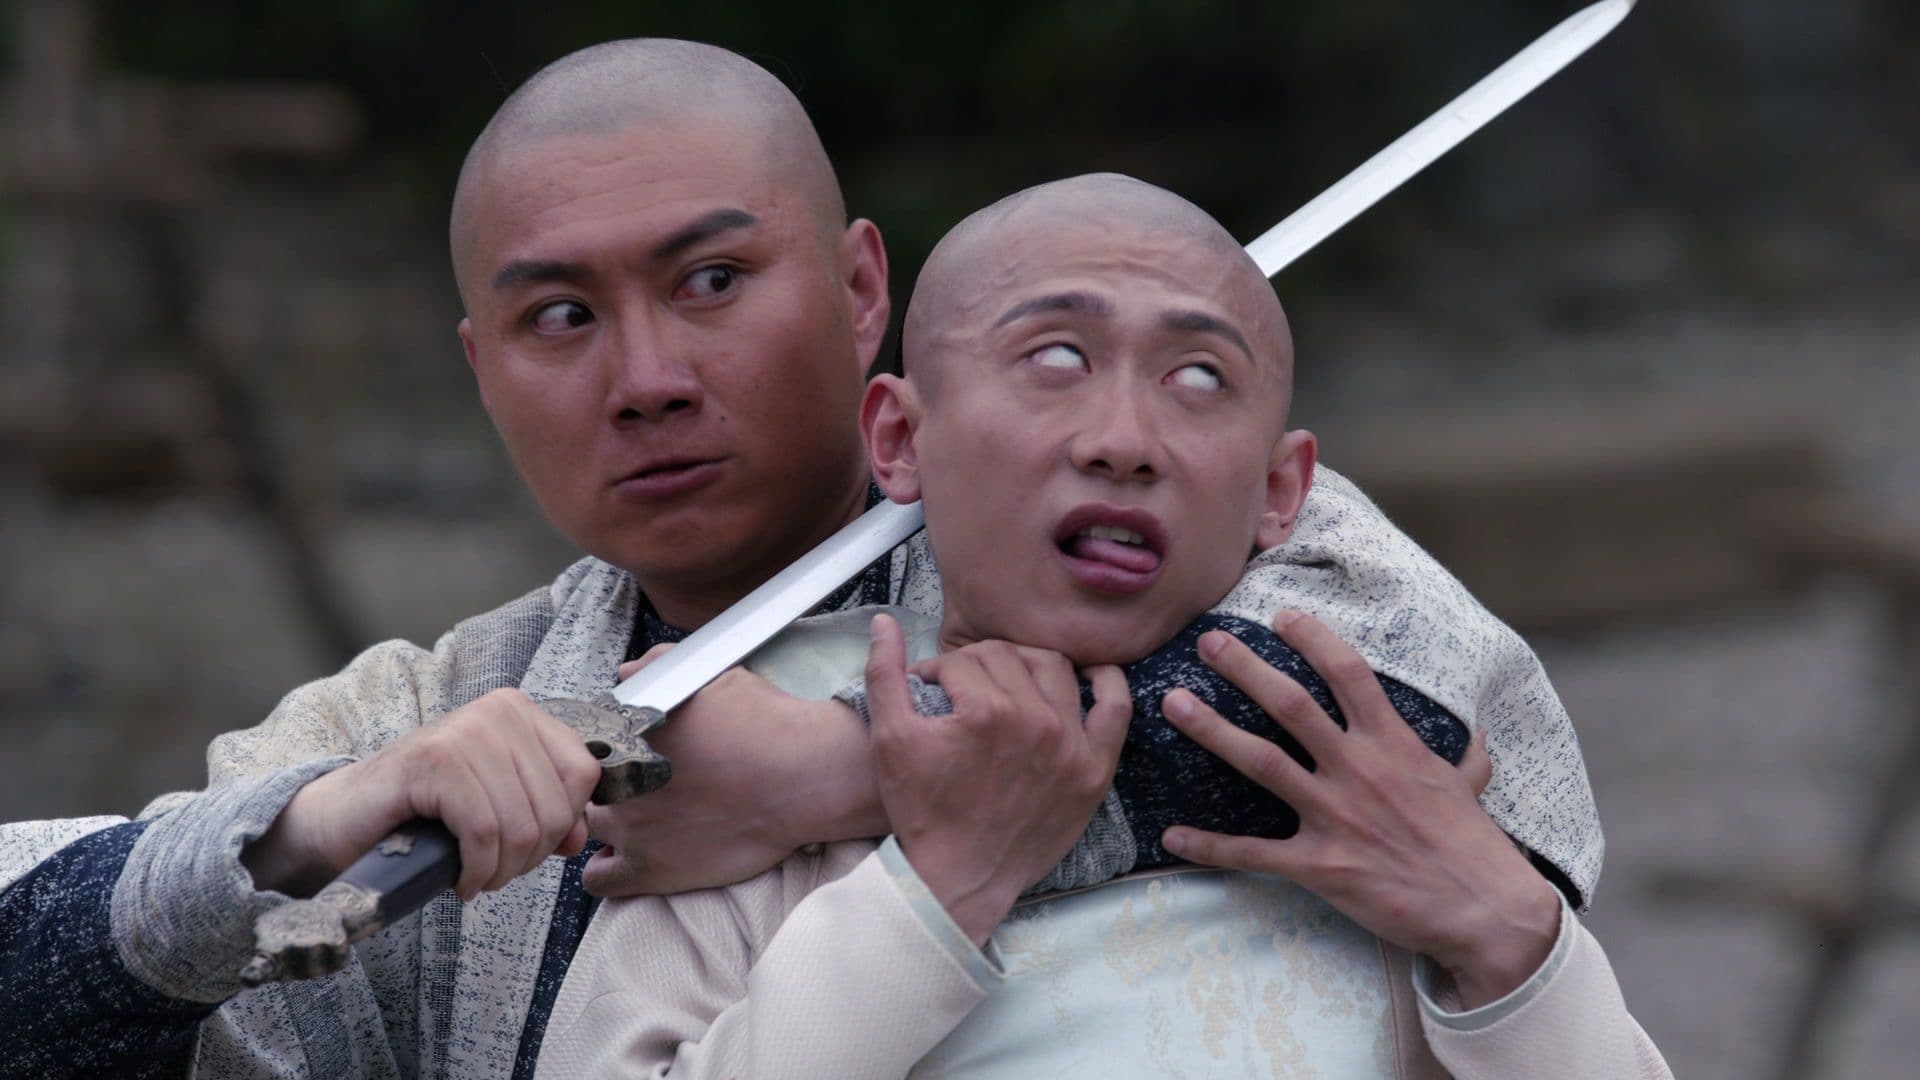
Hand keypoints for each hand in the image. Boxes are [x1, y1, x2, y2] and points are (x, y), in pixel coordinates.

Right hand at [242, 688, 601, 900]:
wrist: (340, 823)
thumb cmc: (423, 816)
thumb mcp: (498, 808)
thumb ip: (547, 814)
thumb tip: (579, 837)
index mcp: (519, 711)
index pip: (583, 773)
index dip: (564, 823)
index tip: (529, 847)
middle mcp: (497, 710)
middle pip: (555, 805)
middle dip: (529, 856)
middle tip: (494, 870)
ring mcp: (464, 731)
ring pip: (522, 824)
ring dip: (501, 870)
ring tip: (476, 876)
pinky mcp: (434, 762)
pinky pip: (484, 832)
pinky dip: (476, 870)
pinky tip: (461, 880)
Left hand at [582, 651, 883, 896]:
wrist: (805, 777)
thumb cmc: (767, 723)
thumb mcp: (714, 677)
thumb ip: (659, 667)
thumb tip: (624, 674)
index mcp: (627, 730)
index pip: (587, 741)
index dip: (606, 750)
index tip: (628, 757)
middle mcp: (619, 777)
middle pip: (585, 785)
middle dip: (607, 786)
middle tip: (640, 789)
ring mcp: (631, 826)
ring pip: (585, 829)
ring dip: (606, 826)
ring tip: (641, 824)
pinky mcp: (649, 868)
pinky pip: (596, 880)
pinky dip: (606, 870)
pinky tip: (629, 860)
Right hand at [867, 614, 1130, 945]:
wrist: (956, 878)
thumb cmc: (920, 811)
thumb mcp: (889, 739)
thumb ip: (884, 674)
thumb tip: (884, 621)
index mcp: (986, 712)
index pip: (962, 660)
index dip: (938, 669)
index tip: (929, 687)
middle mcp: (1035, 722)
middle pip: (1006, 658)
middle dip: (977, 663)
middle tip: (963, 684)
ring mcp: (1071, 746)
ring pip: (1054, 669)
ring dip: (1025, 664)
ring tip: (1006, 680)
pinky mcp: (1094, 770)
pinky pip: (1115, 709)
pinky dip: (1106, 682)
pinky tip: (1088, 673)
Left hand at [1160, 610, 1558, 1008]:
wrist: (1486, 913)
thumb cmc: (1475, 848)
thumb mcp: (1470, 789)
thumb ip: (1466, 759)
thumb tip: (1478, 737)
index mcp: (1394, 744)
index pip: (1347, 673)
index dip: (1313, 639)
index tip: (1281, 616)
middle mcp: (1358, 770)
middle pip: (1290, 705)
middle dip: (1245, 669)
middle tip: (1207, 642)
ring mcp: (1335, 816)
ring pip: (1261, 762)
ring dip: (1213, 731)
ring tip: (1174, 703)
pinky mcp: (1320, 865)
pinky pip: (1253, 852)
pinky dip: (1209, 846)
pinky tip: (1171, 836)